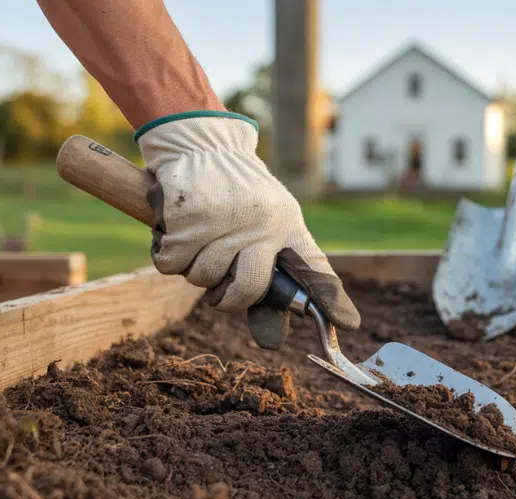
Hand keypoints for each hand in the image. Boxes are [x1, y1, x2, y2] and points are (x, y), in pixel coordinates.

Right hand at [135, 112, 359, 348]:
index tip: (348, 323)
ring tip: (198, 239)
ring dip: (192, 269)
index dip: (329, 299)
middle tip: (219, 291)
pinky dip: (167, 255)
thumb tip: (272, 338)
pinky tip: (177, 230)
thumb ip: (268, 269)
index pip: (313, 267)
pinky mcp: (188, 216)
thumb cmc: (236, 191)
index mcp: (288, 224)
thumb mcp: (266, 219)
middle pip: (248, 289)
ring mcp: (225, 220)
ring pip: (201, 279)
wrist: (202, 143)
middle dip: (228, 299)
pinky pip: (172, 264)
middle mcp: (262, 223)